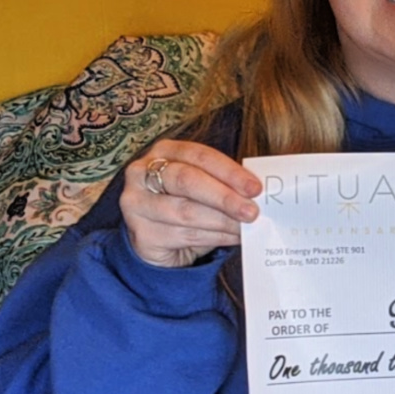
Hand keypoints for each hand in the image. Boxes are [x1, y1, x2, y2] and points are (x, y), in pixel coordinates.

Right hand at [119, 139, 262, 267]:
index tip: (255, 188)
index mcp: (164, 152)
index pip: (199, 156)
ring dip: (223, 222)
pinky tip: (232, 238)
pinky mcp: (142, 234)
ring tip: (246, 228)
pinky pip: (185, 236)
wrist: (161, 241)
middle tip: (252, 211)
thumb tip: (257, 193)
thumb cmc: (188, 204)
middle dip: (224, 197)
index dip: (229, 171)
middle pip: (187, 181)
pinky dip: (215, 238)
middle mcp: (142, 173)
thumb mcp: (205, 186)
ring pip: (186, 212)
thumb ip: (226, 184)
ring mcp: (136, 204)